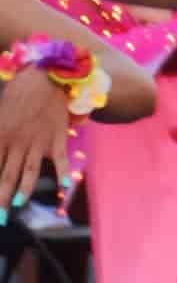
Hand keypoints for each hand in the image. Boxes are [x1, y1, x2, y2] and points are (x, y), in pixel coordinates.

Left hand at [0, 68, 69, 209]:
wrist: (46, 77)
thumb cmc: (18, 93)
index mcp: (0, 136)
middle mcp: (18, 142)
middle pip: (7, 175)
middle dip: (1, 198)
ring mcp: (39, 142)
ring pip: (29, 171)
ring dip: (23, 190)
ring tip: (17, 205)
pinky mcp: (57, 139)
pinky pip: (60, 160)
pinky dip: (63, 174)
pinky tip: (64, 188)